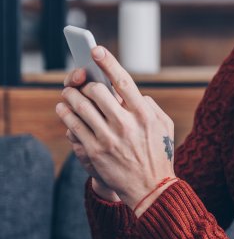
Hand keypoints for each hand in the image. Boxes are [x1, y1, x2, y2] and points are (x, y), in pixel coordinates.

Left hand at [55, 47, 175, 214]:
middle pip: (96, 91)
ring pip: (80, 107)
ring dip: (70, 97)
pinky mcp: (94, 151)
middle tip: (79, 82)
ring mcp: (109, 138)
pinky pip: (72, 126)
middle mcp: (126, 124)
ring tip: (68, 94)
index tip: (95, 50)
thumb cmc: (158, 153)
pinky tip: (64, 110)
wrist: (151, 188)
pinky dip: (65, 114)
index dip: (107, 63)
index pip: (123, 82)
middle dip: (85, 84)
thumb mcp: (164, 126)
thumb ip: (150, 105)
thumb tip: (131, 92)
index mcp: (144, 114)